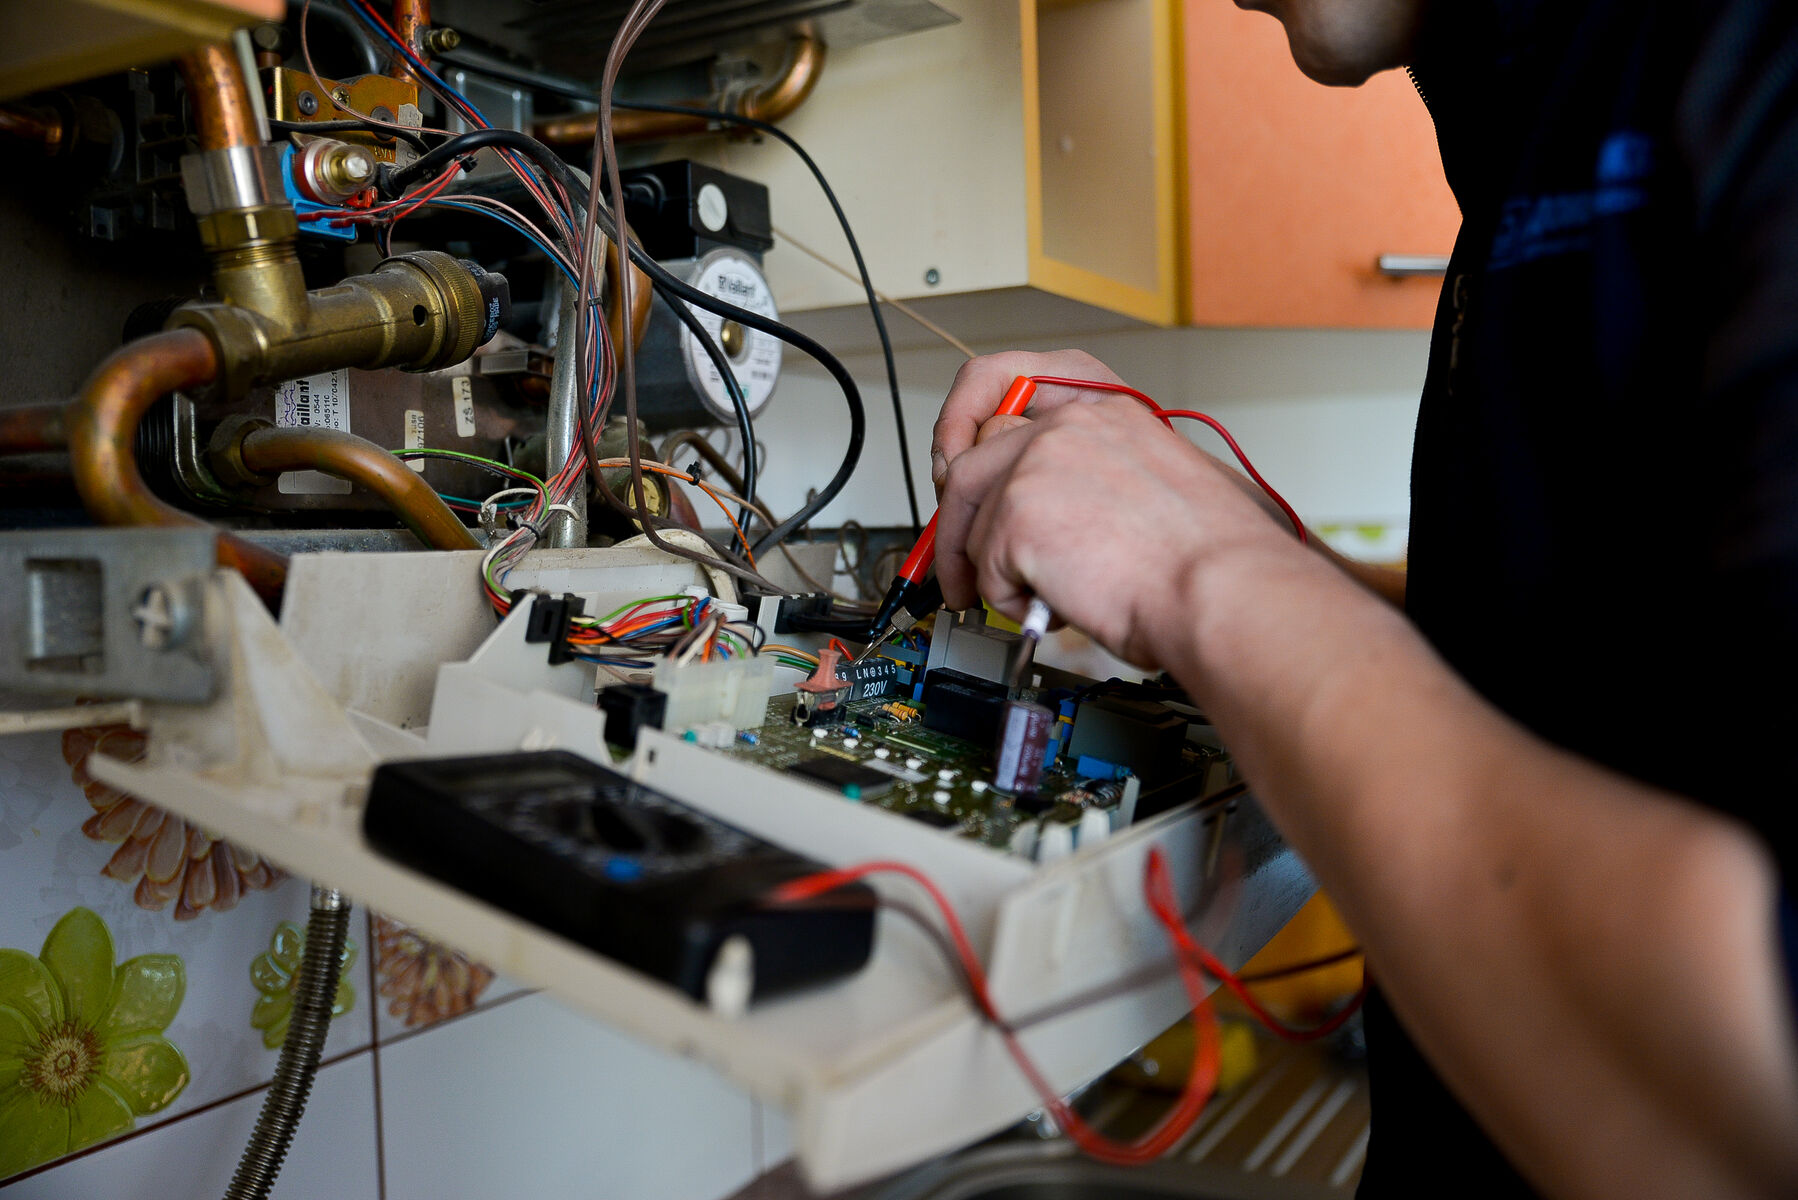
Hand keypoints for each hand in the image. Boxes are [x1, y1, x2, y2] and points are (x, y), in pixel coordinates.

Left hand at [932, 355, 1299, 668]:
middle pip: (970, 467)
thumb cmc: (1205, 564)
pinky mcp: (1018, 513)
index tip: (964, 488)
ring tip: (1037, 599)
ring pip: (971, 523)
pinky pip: (984, 569)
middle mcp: (1069, 427)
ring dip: (992, 573)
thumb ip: (1086, 482)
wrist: (1223, 591)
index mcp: (1107, 413)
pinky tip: (1057, 606)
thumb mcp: (1147, 490)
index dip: (977, 451)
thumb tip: (1033, 514)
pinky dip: (1011, 601)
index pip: (1012, 407)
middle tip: (962, 573)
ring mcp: (1039, 465)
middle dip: (956, 527)